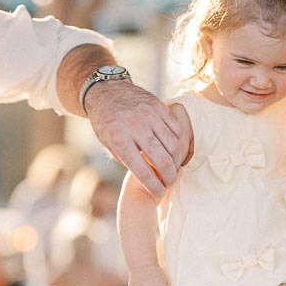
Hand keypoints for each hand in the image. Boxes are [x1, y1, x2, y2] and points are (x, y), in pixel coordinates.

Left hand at [85, 82, 186, 197]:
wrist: (107, 91)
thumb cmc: (106, 123)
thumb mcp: (108, 145)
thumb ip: (127, 159)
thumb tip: (150, 176)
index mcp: (119, 139)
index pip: (143, 171)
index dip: (154, 187)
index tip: (159, 194)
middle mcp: (136, 126)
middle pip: (162, 160)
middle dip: (169, 177)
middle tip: (170, 183)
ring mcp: (149, 115)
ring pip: (174, 145)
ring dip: (176, 162)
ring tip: (173, 169)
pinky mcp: (159, 106)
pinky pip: (176, 129)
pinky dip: (178, 143)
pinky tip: (174, 151)